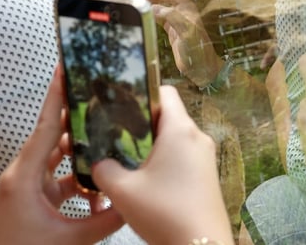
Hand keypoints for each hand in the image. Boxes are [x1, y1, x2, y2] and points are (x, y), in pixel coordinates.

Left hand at [0, 68, 123, 244]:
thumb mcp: (68, 240)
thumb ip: (104, 222)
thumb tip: (133, 204)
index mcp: (25, 177)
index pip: (46, 127)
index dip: (57, 96)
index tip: (63, 66)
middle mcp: (23, 176)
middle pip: (54, 135)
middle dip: (77, 116)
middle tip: (98, 93)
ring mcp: (27, 187)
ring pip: (59, 158)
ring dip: (83, 151)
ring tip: (108, 133)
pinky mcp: (32, 200)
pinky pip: (59, 179)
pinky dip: (78, 178)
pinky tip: (101, 185)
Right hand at [92, 85, 233, 244]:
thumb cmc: (166, 214)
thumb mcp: (123, 191)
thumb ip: (104, 169)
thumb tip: (99, 163)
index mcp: (180, 130)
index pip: (164, 91)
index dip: (142, 92)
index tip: (122, 103)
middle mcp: (197, 138)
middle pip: (168, 115)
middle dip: (142, 124)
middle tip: (118, 135)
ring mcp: (205, 157)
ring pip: (175, 138)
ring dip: (153, 146)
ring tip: (129, 161)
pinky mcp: (206, 175)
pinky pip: (183, 157)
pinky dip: (165, 162)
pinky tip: (147, 181)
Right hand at [123, 0, 223, 86]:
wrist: (202, 68)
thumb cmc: (198, 50)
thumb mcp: (186, 31)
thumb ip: (171, 16)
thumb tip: (152, 7)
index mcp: (187, 8)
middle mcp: (183, 12)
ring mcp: (178, 21)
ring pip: (161, 5)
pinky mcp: (173, 31)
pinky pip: (160, 17)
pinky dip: (151, 12)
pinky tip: (143, 11)